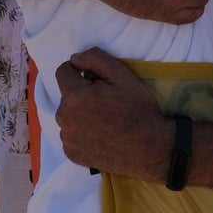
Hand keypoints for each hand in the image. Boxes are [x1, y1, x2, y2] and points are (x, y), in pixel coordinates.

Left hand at [55, 48, 171, 180]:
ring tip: (104, 121)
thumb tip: (74, 58)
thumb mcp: (122, 75)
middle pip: (66, 96)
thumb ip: (94, 58)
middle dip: (81, 94)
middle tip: (105, 102)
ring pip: (68, 116)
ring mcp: (67, 139)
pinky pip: (71, 135)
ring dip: (80, 114)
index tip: (94, 78)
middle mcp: (64, 118)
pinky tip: (101, 136)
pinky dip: (81, 133)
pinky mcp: (72, 153)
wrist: (150, 149)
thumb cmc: (138, 109)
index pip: (63, 71)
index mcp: (74, 96)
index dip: (79, 70)